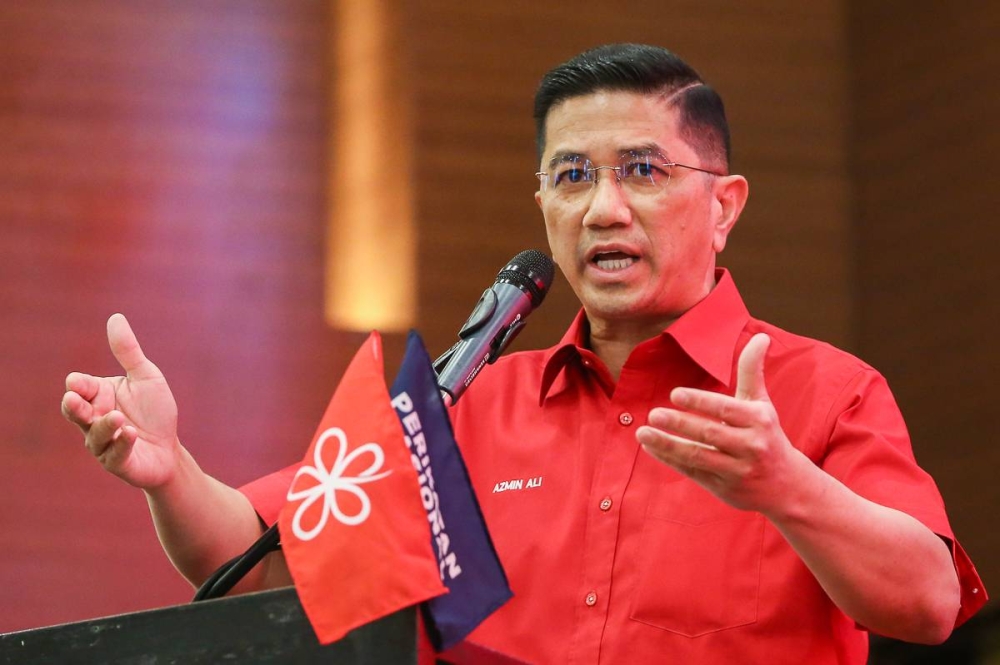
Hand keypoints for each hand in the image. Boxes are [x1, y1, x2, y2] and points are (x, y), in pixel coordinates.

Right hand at [61, 314, 179, 488]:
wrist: (170, 450)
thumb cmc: (155, 412)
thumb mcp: (146, 377)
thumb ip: (128, 351)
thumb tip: (115, 317)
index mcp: (98, 395)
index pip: (79, 387)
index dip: (78, 385)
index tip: (79, 383)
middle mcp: (94, 419)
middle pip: (73, 411)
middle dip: (73, 406)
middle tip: (74, 399)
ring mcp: (102, 443)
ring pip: (94, 435)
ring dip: (106, 425)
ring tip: (120, 418)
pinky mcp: (117, 463)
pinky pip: (114, 455)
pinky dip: (122, 444)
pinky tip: (131, 434)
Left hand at [636, 333, 805, 512]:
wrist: (786, 485)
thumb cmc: (767, 435)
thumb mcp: (762, 404)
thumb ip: (752, 371)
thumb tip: (761, 336)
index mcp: (759, 421)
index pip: (725, 409)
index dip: (700, 402)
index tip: (675, 394)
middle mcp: (750, 446)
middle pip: (709, 433)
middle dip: (679, 423)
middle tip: (653, 413)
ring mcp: (737, 470)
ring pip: (697, 456)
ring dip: (667, 445)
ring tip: (642, 432)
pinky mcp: (723, 487)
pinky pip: (692, 471)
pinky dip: (669, 460)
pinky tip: (650, 447)